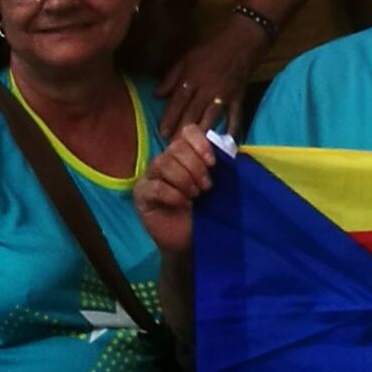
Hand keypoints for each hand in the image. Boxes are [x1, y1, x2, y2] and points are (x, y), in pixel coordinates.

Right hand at [136, 124, 222, 255]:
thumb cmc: (205, 210)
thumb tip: (229, 147)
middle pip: (176, 147)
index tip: (213, 163)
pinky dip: (173, 195)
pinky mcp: (141, 194)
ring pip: (163, 163)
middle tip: (207, 187)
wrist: (190, 240)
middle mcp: (165, 160)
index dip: (201, 143)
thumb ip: (222, 165)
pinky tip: (184, 204)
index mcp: (185, 154)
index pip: (188, 131)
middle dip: (195, 166)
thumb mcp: (218, 185)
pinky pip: (155, 186)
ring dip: (185, 180)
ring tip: (196, 196)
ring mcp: (150, 176)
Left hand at [158, 11, 263, 143]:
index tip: (162, 134)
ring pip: (211, 118)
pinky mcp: (239, 96)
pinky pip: (235, 115)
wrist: (244, 38)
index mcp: (192, 77)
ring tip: (194, 151)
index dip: (169, 118)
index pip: (178, 102)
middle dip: (182, 132)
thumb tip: (157, 95)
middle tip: (174, 149)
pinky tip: (229, 142)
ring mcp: (224, 94)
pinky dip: (233, 129)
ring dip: (202, 134)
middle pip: (192, 113)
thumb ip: (171, 76)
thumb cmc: (212, 46)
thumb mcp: (186, 57)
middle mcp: (206, 88)